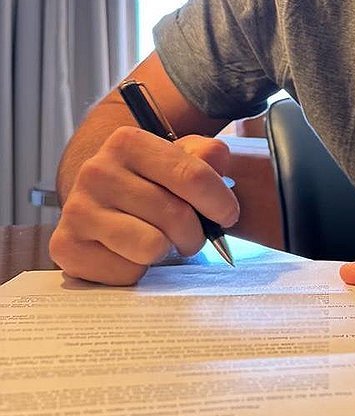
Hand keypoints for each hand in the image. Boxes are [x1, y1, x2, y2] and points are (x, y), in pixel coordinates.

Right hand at [49, 127, 238, 285]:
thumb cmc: (149, 181)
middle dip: (195, 233)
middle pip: (176, 215)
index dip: (220, 202)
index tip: (228, 215)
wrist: (98, 202)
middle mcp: (96, 171)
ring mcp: (77, 209)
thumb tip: (217, 159)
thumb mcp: (179, 158)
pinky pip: (127, 272)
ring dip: (167, 251)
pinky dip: (137, 269)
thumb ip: (206, 156)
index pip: (193, 176)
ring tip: (161, 240)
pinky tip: (129, 253)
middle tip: (190, 234)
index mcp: (128, 142)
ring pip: (152, 247)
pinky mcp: (66, 246)